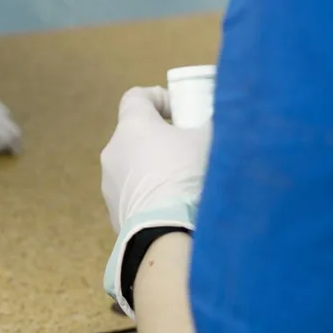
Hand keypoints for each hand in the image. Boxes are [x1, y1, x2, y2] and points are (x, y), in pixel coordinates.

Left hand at [101, 86, 209, 233]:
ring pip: (135, 170)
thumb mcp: (211, 141)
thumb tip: (223, 118)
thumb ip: (213, 123)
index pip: (135, 97)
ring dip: (158, 172)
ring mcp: (110, 184)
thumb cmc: (191, 177)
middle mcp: (113, 151)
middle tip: (192, 152)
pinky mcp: (114, 214)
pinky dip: (154, 200)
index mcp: (132, 126)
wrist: (170, 235)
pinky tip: (178, 212)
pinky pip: (136, 199)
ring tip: (188, 188)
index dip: (158, 99)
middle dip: (163, 141)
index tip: (180, 111)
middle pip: (137, 136)